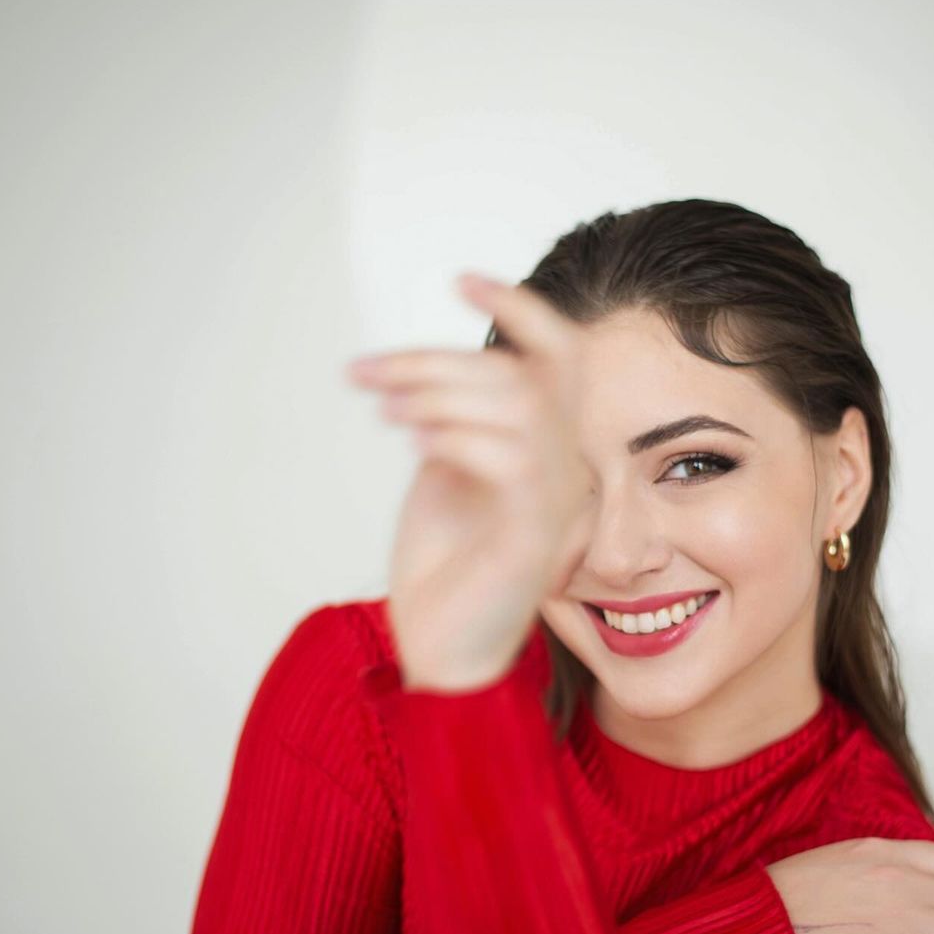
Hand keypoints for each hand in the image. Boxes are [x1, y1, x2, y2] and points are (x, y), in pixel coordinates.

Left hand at [346, 274, 592, 691]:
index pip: (561, 358)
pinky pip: (515, 462)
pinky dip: (458, 438)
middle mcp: (565, 472)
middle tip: (368, 373)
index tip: (460, 281)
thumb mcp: (447, 469)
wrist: (440, 652)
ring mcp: (557, 507)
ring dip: (441, 394)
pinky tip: (415, 446)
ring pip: (521, 406)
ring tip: (386, 410)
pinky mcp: (534, 540)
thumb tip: (426, 368)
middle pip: (524, 375)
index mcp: (548, 449)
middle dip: (434, 361)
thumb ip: (456, 417)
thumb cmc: (443, 567)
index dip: (520, 309)